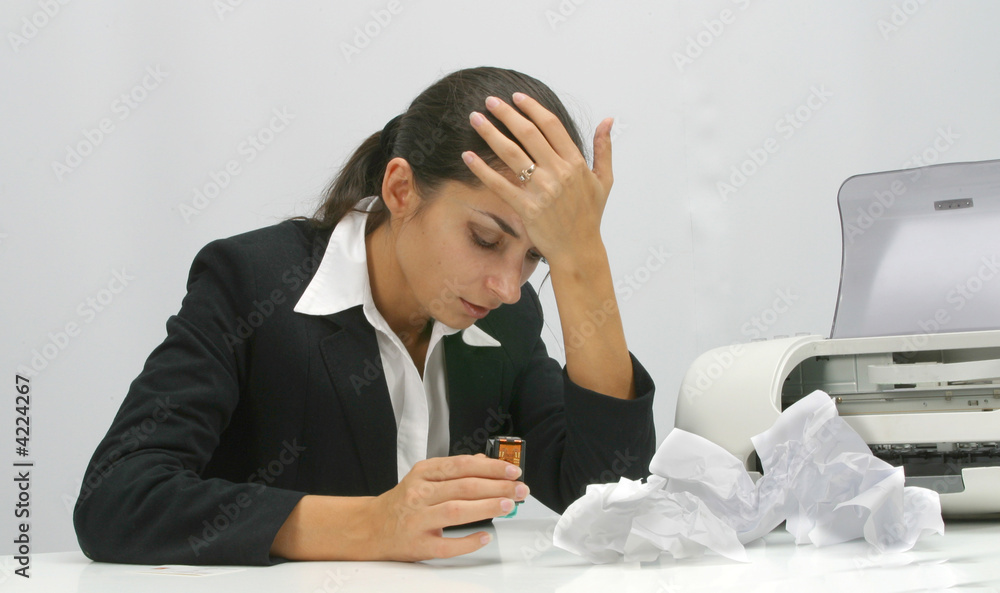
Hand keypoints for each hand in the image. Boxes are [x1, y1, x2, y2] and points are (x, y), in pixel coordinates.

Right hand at [367, 454, 527, 560]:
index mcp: (423, 474)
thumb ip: (454, 470)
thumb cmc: (403, 502)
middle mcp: (419, 494)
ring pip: (456, 511)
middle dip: (497, 487)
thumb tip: (485, 462)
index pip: (462, 465)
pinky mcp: (418, 545)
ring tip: (508, 506)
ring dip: (486, 507)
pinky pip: (446, 545)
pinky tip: (485, 537)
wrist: (370, 528)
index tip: (512, 470)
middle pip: (464, 487)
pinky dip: (468, 541)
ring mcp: (418, 520)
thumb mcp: (424, 478)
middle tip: (520, 489)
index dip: (490, 467)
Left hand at [462, 92, 613, 267]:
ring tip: (475, 119)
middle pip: (528, 134)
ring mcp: (542, 190)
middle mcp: (559, 173)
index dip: (532, 108)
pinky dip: (482, 169)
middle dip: (507, 114)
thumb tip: (608, 120)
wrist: (579, 250)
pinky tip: (467, 156)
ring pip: (512, 154)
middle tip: (490, 101)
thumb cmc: (590, 216)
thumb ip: (604, 148)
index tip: (517, 97)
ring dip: (491, 133)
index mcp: (576, 162)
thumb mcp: (604, 180)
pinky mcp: (527, 209)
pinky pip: (500, 185)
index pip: (551, 126)